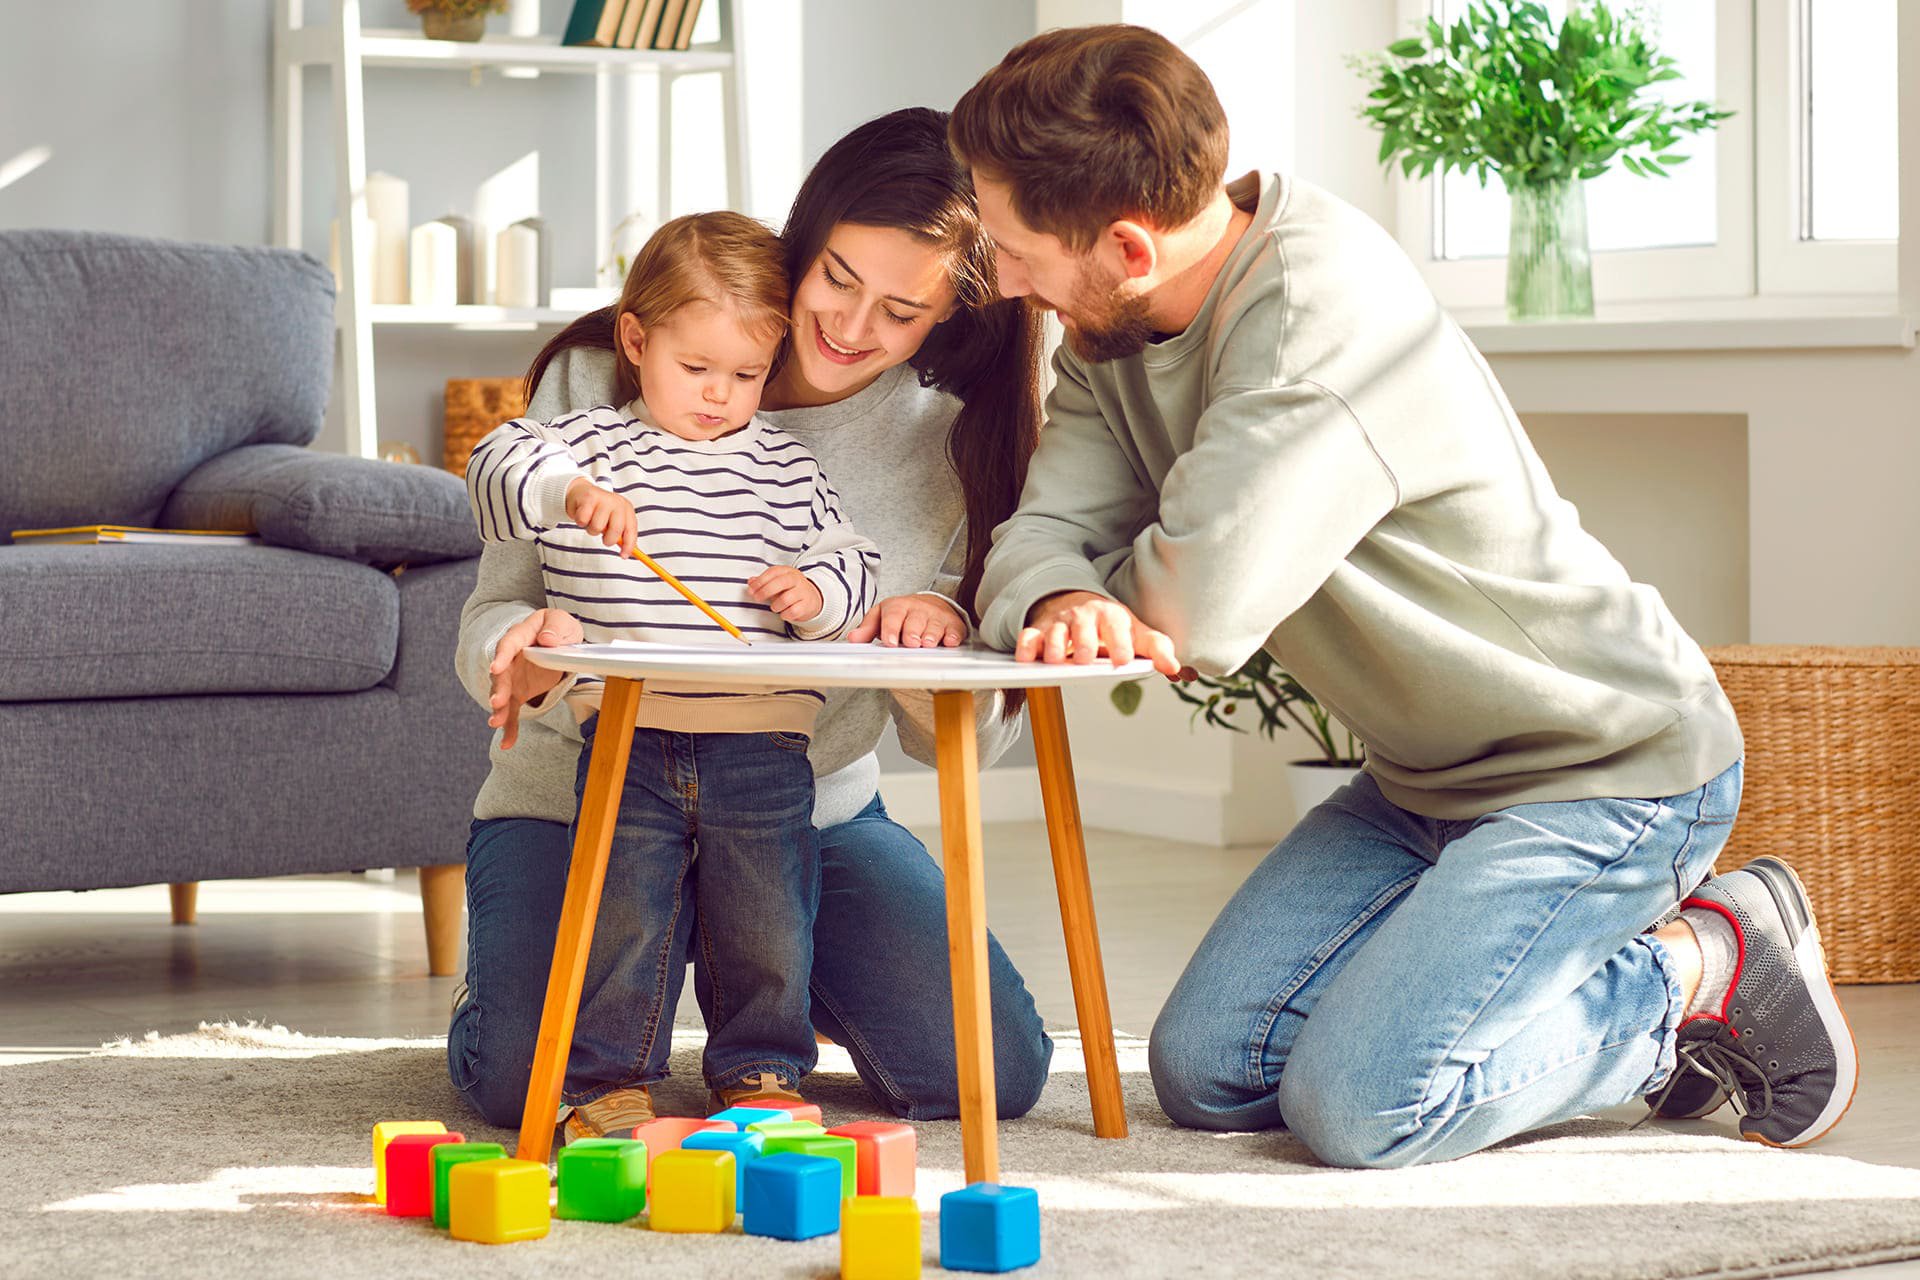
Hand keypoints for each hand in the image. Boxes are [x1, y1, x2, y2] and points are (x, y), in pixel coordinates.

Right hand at [486, 607, 581, 748]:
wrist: (559, 641)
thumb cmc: (557, 628)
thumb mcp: (561, 621)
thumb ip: (555, 628)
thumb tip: (546, 640)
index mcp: (519, 636)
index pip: (508, 645)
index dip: (501, 656)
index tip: (495, 668)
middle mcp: (510, 659)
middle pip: (501, 674)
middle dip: (498, 689)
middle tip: (496, 703)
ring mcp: (512, 678)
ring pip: (502, 695)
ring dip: (499, 710)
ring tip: (496, 723)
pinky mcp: (517, 693)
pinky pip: (512, 712)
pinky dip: (510, 728)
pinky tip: (507, 743)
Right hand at [566, 477, 636, 555]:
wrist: (580, 492)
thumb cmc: (598, 510)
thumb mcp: (613, 520)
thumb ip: (621, 535)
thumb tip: (627, 553)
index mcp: (626, 508)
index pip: (631, 530)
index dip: (629, 545)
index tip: (624, 556)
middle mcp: (617, 503)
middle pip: (616, 530)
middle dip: (608, 539)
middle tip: (602, 535)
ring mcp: (603, 499)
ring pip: (597, 527)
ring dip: (591, 529)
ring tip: (591, 521)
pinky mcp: (588, 498)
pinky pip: (583, 520)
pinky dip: (580, 522)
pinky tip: (582, 514)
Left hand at [747, 565, 823, 623]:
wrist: (812, 598)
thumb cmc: (791, 590)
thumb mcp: (777, 582)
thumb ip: (763, 581)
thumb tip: (751, 581)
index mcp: (788, 571)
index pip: (773, 572)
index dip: (760, 581)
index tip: (751, 590)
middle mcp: (796, 580)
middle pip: (780, 583)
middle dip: (765, 591)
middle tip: (757, 598)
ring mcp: (803, 592)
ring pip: (785, 599)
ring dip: (775, 606)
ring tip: (775, 607)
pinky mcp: (807, 605)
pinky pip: (793, 611)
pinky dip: (785, 614)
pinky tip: (784, 613)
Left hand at [846, 593, 967, 647]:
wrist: (929, 604)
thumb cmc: (902, 615)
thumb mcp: (882, 617)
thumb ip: (868, 629)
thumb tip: (853, 639)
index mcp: (898, 607)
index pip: (893, 616)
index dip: (891, 629)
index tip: (889, 642)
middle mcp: (918, 610)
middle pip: (915, 621)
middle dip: (913, 632)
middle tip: (911, 643)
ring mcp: (936, 616)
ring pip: (934, 625)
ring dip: (932, 635)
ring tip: (928, 644)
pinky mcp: (953, 623)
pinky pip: (954, 629)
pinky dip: (953, 636)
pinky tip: (950, 641)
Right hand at [1015, 590, 1179, 675]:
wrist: (1077, 602)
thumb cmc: (1110, 625)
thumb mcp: (1136, 633)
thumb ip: (1157, 650)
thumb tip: (1178, 670)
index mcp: (1111, 616)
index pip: (1117, 628)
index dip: (1120, 643)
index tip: (1122, 659)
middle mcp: (1085, 617)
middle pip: (1083, 628)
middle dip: (1083, 643)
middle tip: (1084, 659)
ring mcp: (1060, 623)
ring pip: (1054, 632)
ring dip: (1053, 647)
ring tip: (1056, 661)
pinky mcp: (1039, 630)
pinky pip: (1028, 637)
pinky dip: (1025, 647)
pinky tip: (1026, 659)